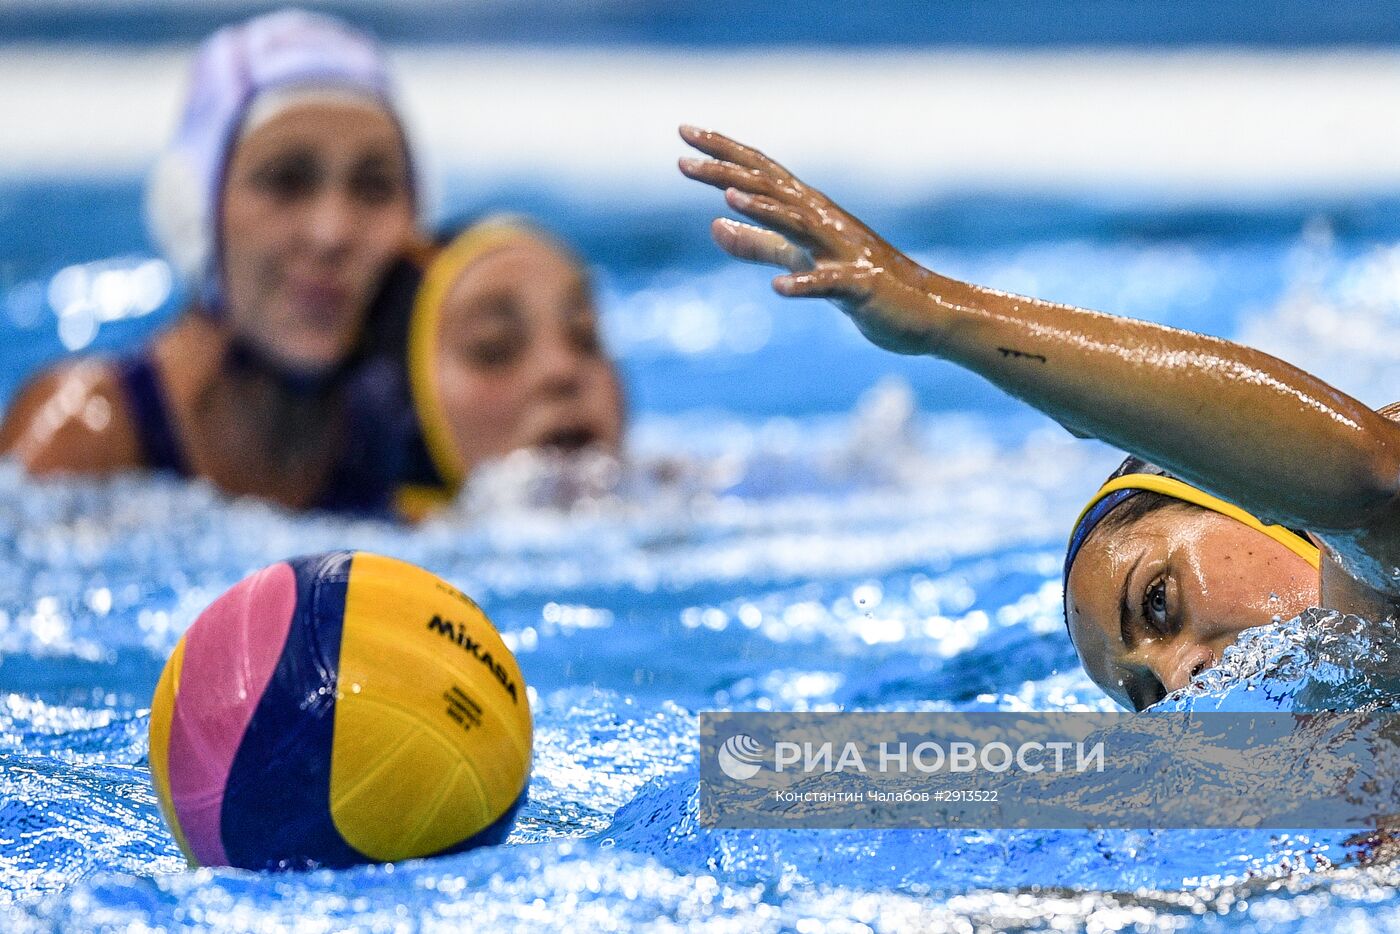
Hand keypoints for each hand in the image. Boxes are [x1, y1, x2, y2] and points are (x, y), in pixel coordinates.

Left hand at [677, 125, 940, 354]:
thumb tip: (713, 225)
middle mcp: (824, 222)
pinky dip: (805, 283)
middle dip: (727, 171)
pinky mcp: (859, 286)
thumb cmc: (859, 283)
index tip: (683, 134)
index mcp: (808, 213)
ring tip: (729, 199)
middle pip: (771, 189)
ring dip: (767, 212)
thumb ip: (758, 243)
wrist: (923, 311)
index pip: (759, 174)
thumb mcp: (799, 259)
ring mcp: (844, 252)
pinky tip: (779, 288)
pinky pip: (829, 284)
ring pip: (801, 226)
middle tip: (683, 157)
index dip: (722, 153)